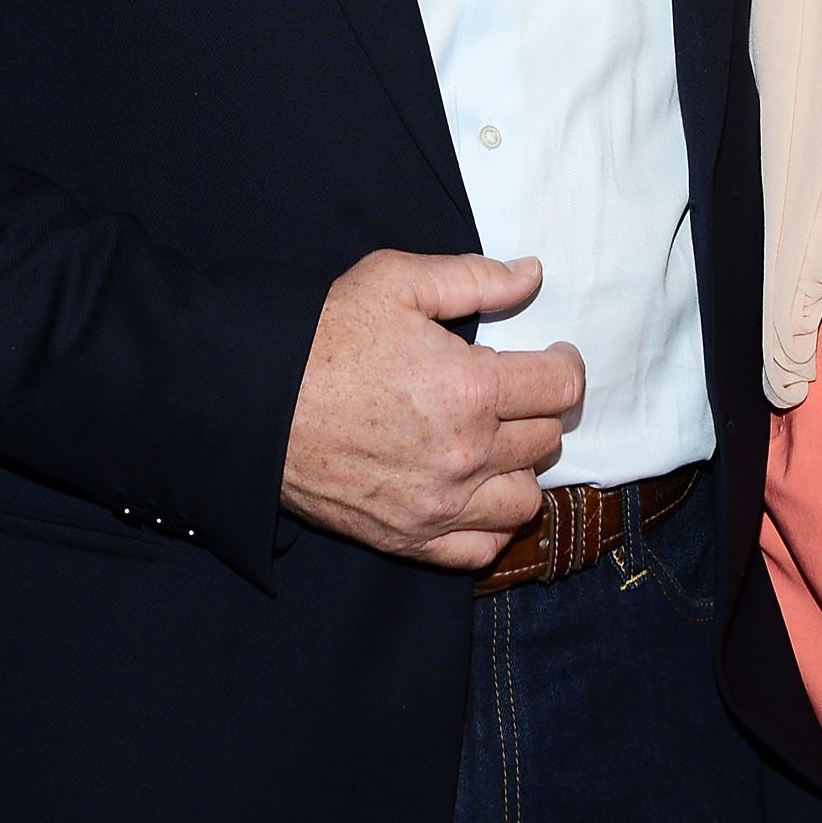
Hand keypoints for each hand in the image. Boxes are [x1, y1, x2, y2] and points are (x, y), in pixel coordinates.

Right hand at [281, 251, 583, 568]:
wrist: (256, 403)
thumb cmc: (324, 335)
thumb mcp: (396, 281)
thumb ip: (474, 278)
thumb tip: (532, 274)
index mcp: (470, 389)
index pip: (561, 387)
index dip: (566, 364)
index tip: (554, 355)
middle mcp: (466, 456)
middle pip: (547, 439)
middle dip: (540, 409)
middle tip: (516, 390)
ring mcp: (440, 506)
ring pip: (526, 500)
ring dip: (521, 467)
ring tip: (496, 440)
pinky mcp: (411, 539)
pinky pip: (483, 548)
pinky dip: (491, 523)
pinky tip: (475, 490)